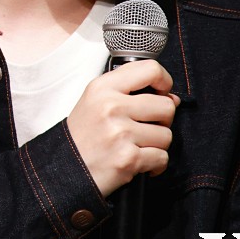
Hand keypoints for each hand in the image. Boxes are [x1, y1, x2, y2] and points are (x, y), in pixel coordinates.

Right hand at [66, 60, 179, 197]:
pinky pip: (162, 158)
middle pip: (166, 106)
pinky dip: (155, 165)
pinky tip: (139, 162)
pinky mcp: (128, 158)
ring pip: (166, 135)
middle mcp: (111, 107)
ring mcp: (120, 133)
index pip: (150, 70)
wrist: (66, 168)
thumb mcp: (97, 100)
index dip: (164, 81)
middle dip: (163, 120)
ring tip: (137, 146)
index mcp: (103, 87)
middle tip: (147, 127)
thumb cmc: (84, 134)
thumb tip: (173, 99)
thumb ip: (131, 92)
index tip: (162, 92)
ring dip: (156, 145)